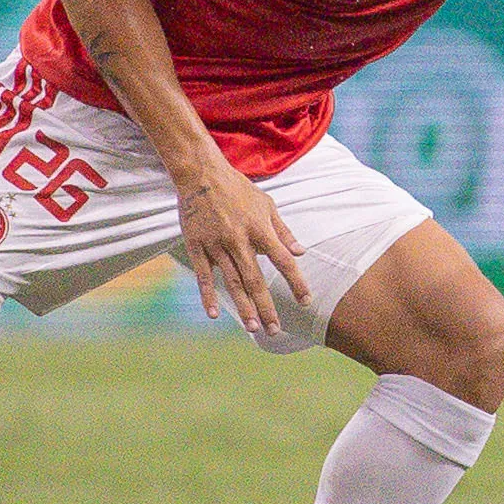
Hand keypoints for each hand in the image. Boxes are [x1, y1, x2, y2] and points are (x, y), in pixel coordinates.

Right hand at [175, 159, 312, 335]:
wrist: (201, 174)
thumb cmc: (238, 188)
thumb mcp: (267, 204)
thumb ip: (283, 231)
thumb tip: (301, 253)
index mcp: (259, 229)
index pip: (283, 261)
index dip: (296, 282)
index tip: (306, 300)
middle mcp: (239, 240)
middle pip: (256, 280)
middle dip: (267, 307)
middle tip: (275, 330)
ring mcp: (216, 244)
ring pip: (232, 282)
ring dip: (243, 307)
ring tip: (253, 328)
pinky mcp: (197, 246)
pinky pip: (204, 275)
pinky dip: (207, 295)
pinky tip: (214, 314)